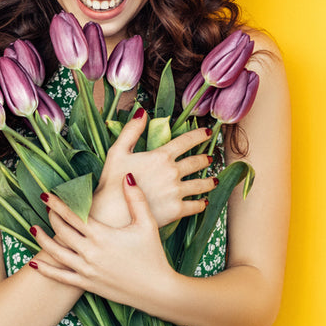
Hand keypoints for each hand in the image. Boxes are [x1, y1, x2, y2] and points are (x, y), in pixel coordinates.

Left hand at [30, 173, 176, 305]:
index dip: (58, 204)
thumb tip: (127, 176)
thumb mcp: (147, 224)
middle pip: (62, 231)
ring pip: (57, 252)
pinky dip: (45, 270)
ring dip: (42, 239)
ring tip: (32, 228)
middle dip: (52, 217)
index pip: (73, 215)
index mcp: (103, 235)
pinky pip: (61, 277)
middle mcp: (91, 252)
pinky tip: (33, 263)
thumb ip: (136, 199)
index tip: (46, 194)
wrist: (157, 291)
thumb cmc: (153, 256)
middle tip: (46, 206)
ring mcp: (87, 270)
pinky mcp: (88, 284)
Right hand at [90, 110, 216, 227]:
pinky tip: (203, 202)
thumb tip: (141, 112)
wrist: (112, 213)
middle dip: (205, 159)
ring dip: (209, 182)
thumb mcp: (117, 151)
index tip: (207, 132)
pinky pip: (195, 206)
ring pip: (200, 185)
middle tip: (210, 158)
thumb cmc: (111, 182)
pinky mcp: (176, 210)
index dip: (198, 135)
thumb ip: (131, 130)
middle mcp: (173, 173)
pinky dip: (201, 204)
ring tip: (214, 180)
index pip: (186, 141)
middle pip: (196, 163)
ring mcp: (176, 192)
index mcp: (161, 156)